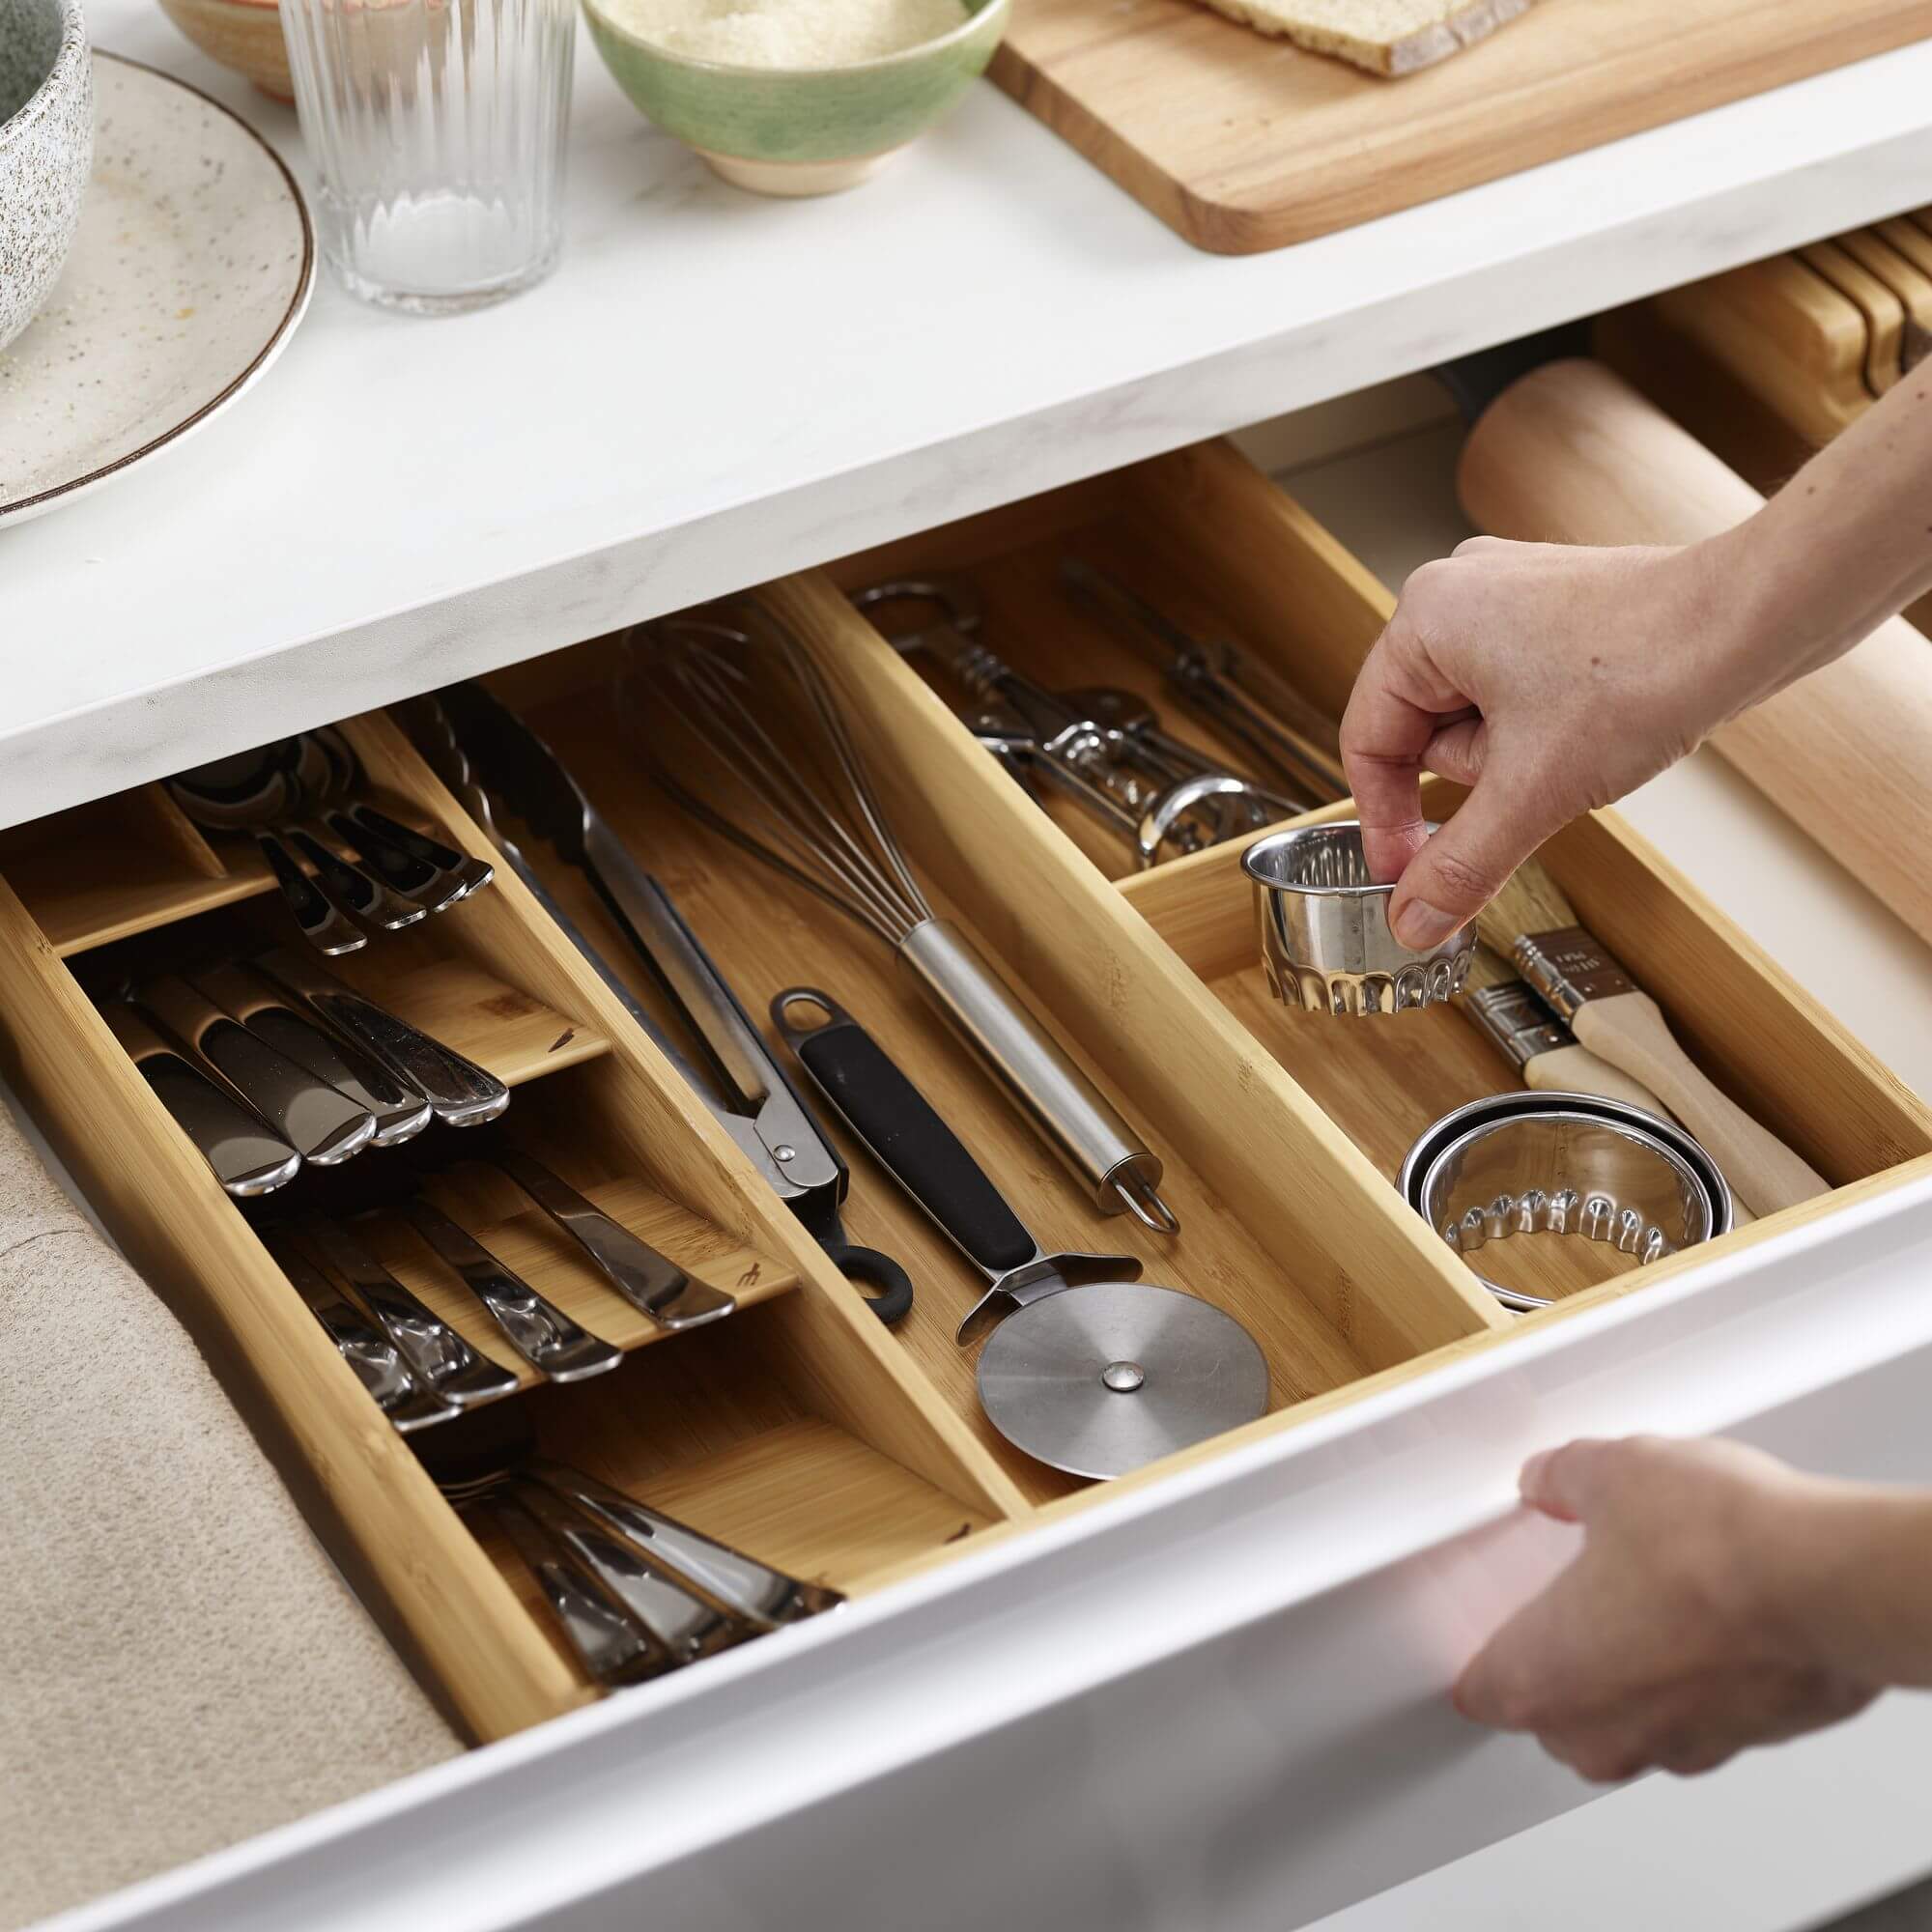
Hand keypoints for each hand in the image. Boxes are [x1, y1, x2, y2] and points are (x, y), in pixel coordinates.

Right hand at [1340, 537, 1752, 948]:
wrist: (1752, 621)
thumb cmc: (1646, 668)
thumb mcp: (1533, 790)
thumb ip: (1460, 865)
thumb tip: (1412, 921)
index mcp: (1424, 619)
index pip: (1367, 741)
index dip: (1385, 821)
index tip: (1407, 875)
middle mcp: (1457, 593)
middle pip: (1424, 730)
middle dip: (1480, 773)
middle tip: (1534, 778)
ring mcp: (1509, 594)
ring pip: (1476, 715)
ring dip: (1518, 752)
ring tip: (1578, 741)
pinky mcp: (1555, 608)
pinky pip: (1519, 691)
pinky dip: (1548, 728)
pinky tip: (1593, 724)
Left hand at [1453, 1436, 1877, 1781]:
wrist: (1828, 1583)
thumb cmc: (1713, 1547)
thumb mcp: (1609, 1473)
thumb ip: (1562, 1479)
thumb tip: (1551, 1479)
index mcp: (1544, 1679)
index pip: (1482, 1690)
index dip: (1482, 1652)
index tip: (1489, 1622)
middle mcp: (1607, 1732)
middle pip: (1554, 1712)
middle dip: (1561, 1658)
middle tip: (1572, 1595)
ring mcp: (1682, 1745)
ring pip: (1631, 1718)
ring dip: (1633, 1668)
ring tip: (1652, 1593)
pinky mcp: (1750, 1739)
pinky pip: (1700, 1712)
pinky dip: (1698, 1673)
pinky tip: (1711, 1611)